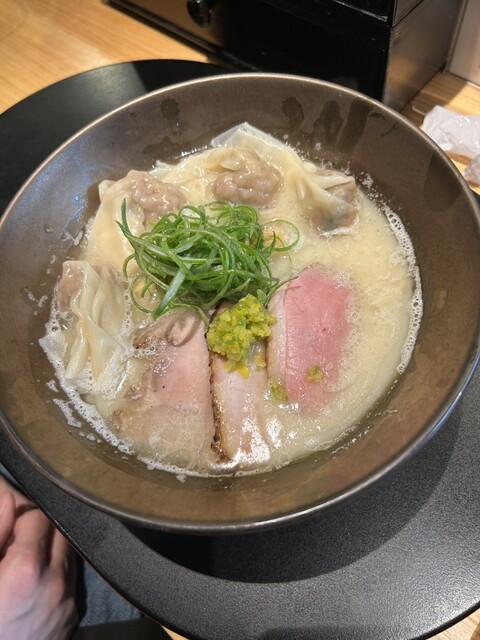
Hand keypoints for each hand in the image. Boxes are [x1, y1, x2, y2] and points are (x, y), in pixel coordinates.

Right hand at [0, 475, 76, 639]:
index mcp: (27, 570)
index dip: (21, 515)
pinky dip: (56, 573)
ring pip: (68, 554)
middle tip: (15, 538)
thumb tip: (6, 497)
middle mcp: (55, 583)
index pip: (38, 516)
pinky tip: (34, 583)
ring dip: (50, 549)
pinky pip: (71, 581)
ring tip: (24, 560)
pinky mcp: (71, 618)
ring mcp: (67, 602)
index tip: (9, 522)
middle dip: (39, 529)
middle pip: (59, 532)